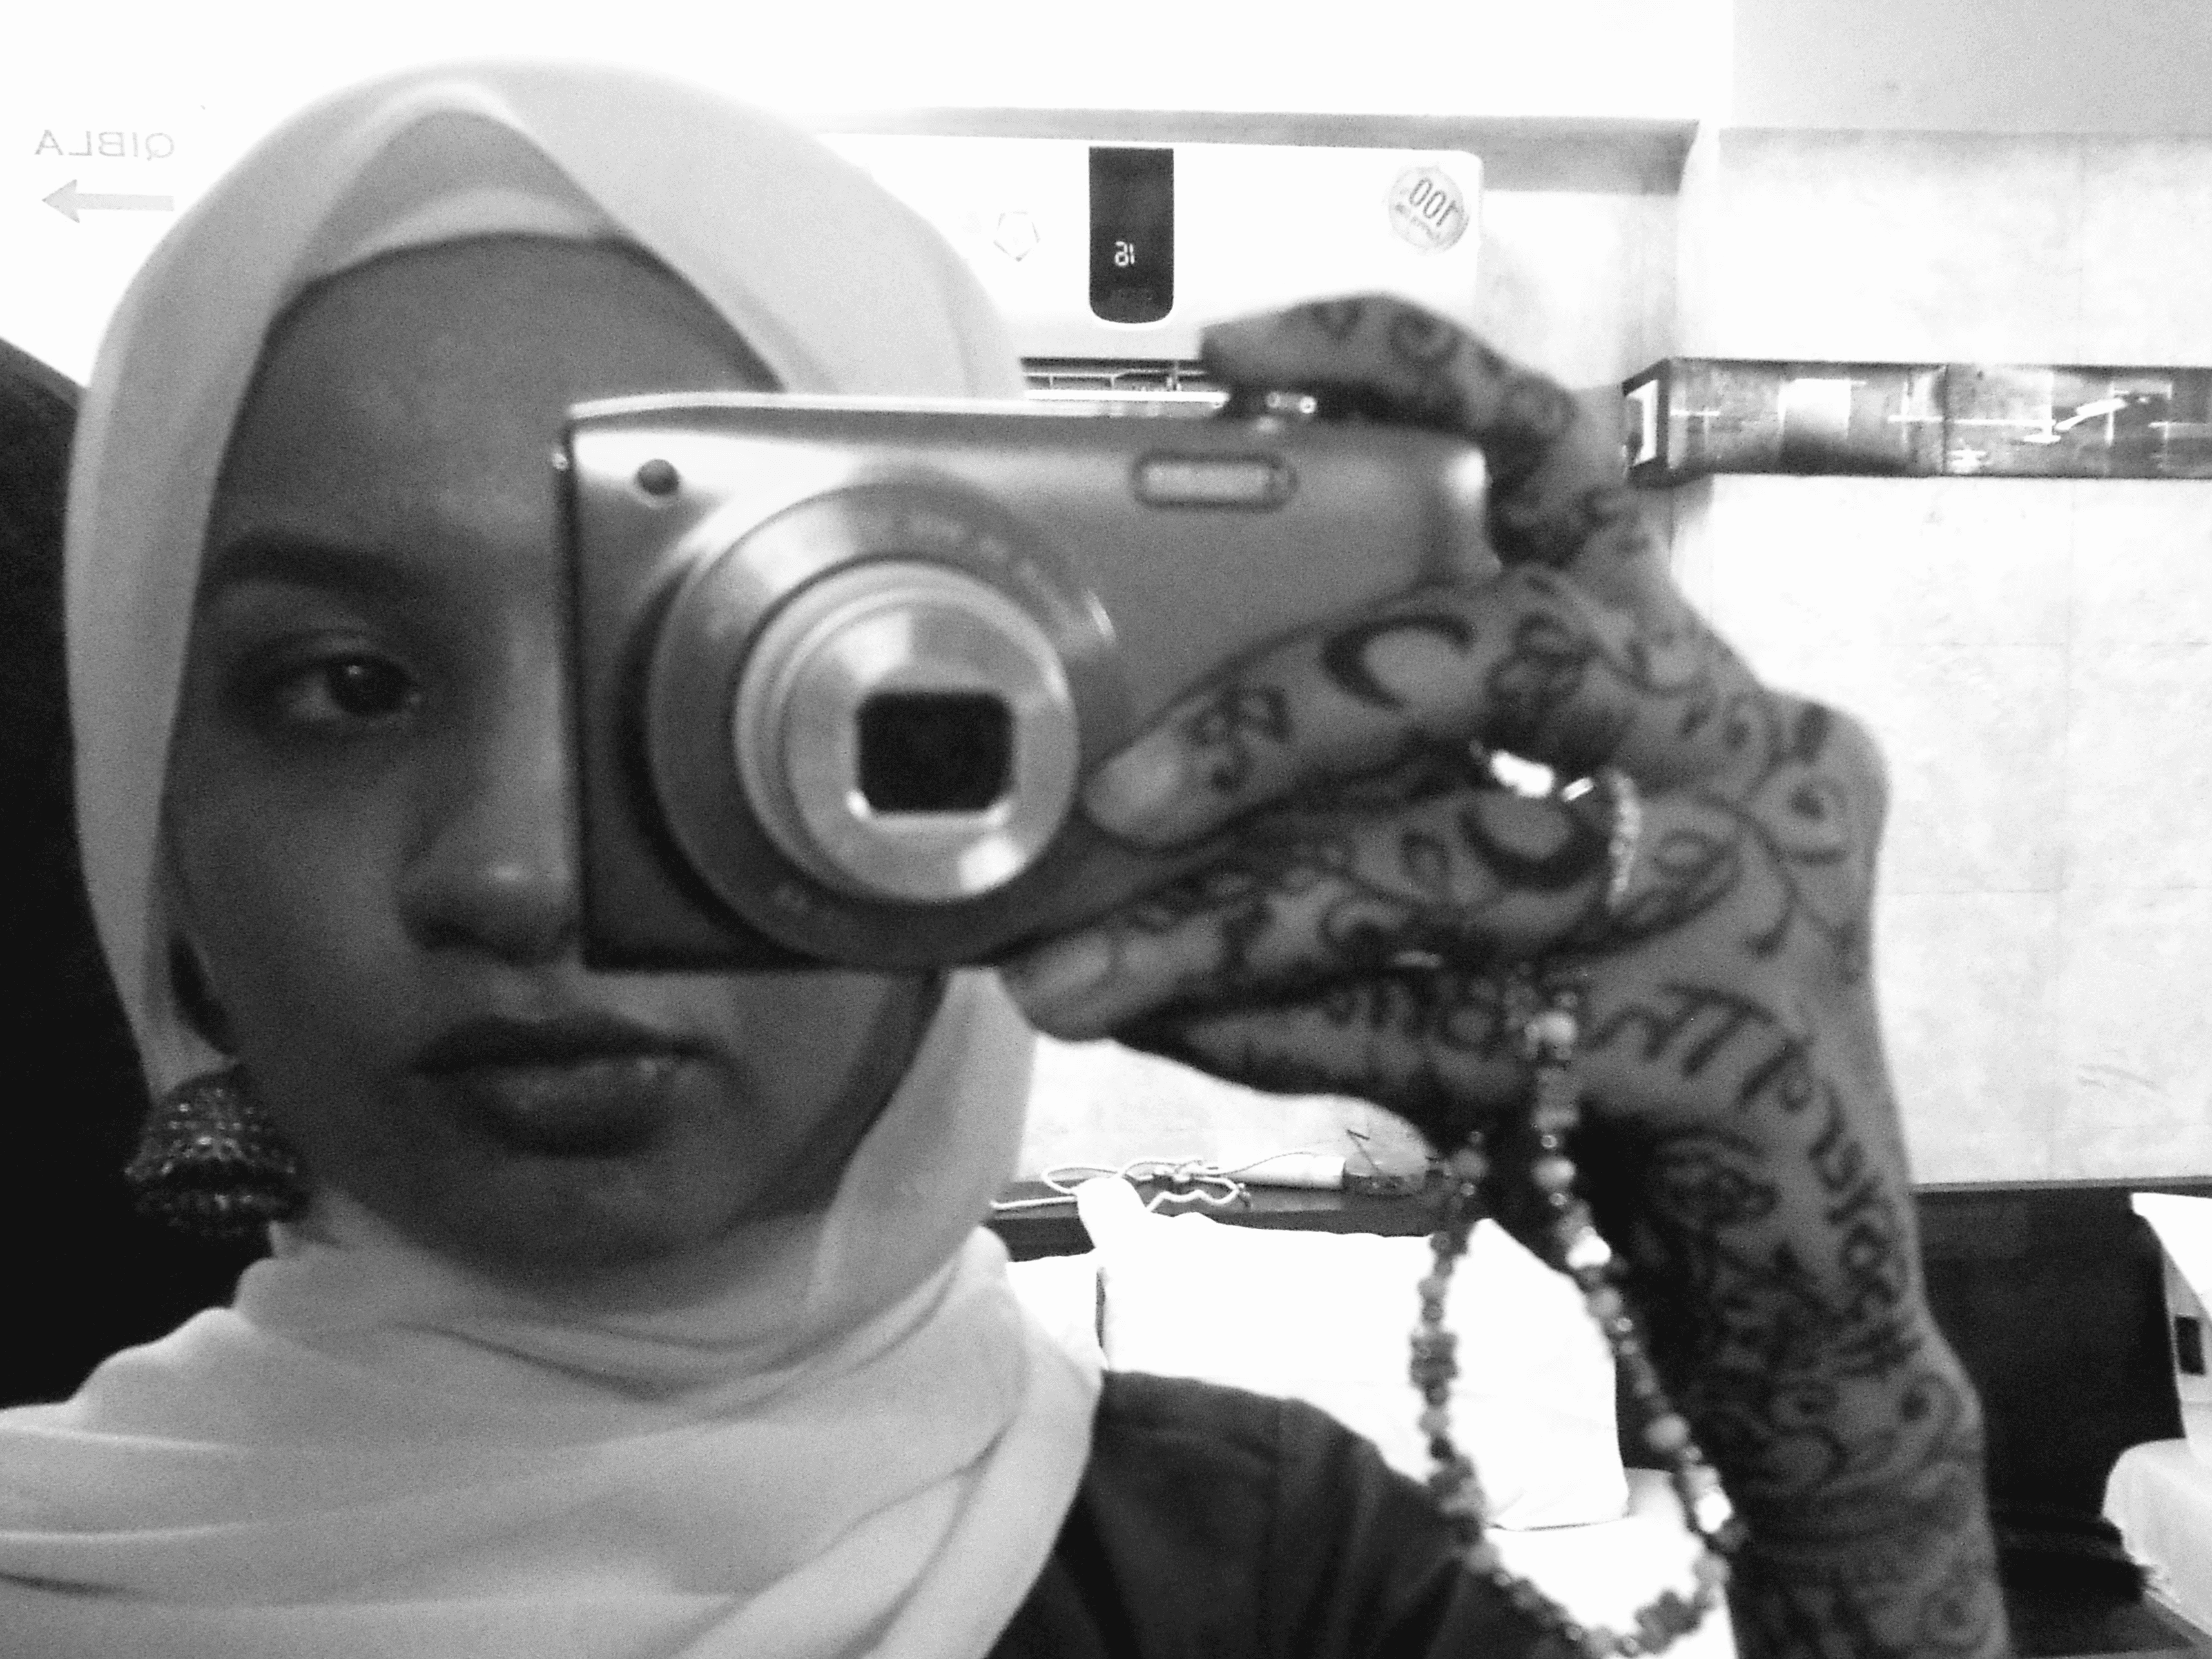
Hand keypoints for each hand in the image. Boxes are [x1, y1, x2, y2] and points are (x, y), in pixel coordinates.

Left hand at [999, 296, 2007, 1658]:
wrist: (1772, 1267)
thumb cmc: (1585, 1031)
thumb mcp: (1475, 881)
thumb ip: (1349, 813)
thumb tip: (1091, 795)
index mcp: (1664, 662)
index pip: (1559, 457)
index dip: (1405, 374)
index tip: (1225, 352)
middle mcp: (1739, 742)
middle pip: (1511, 645)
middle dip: (1290, 706)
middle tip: (1119, 784)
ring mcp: (1758, 896)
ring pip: (1465, 864)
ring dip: (1238, 921)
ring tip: (1068, 976)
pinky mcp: (1734, 1048)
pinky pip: (1468, 1024)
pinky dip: (1305, 1034)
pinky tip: (1189, 1041)